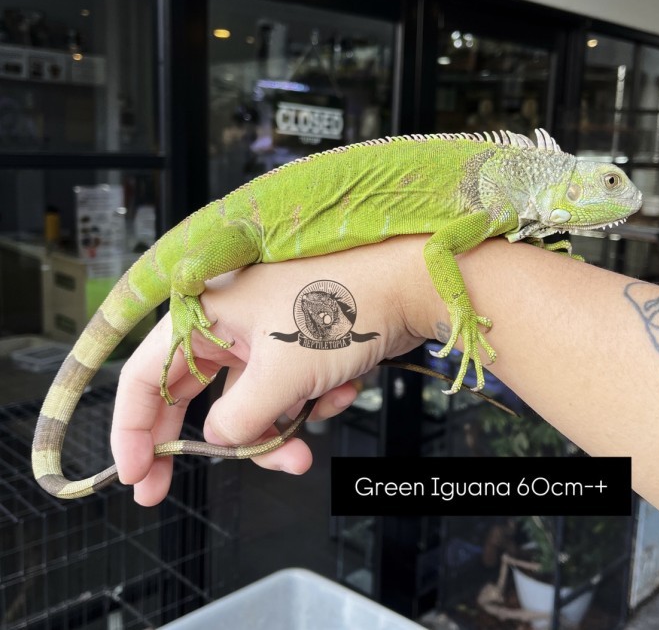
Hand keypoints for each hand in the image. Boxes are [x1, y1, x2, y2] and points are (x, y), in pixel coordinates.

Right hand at [111, 239, 425, 504]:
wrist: (408, 285)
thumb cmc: (341, 307)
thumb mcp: (280, 373)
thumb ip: (238, 419)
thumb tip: (218, 441)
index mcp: (205, 313)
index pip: (144, 375)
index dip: (132, 428)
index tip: (135, 475)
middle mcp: (227, 324)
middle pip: (192, 395)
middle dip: (204, 445)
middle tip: (168, 490)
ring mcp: (263, 337)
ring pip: (249, 405)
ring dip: (278, 432)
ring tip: (305, 449)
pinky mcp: (296, 349)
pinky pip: (287, 396)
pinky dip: (310, 406)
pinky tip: (342, 390)